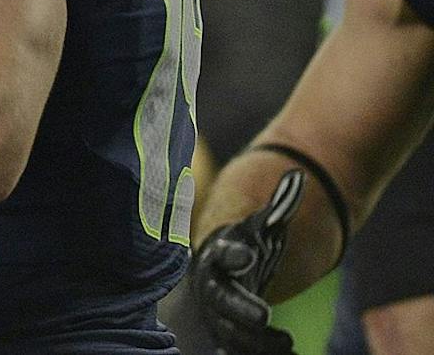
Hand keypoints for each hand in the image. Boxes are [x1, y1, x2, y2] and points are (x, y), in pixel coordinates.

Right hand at [190, 170, 303, 353]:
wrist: (223, 276)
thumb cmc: (245, 247)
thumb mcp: (262, 227)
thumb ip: (279, 206)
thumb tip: (298, 175)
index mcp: (220, 255)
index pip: (222, 253)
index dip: (231, 254)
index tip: (246, 255)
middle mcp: (213, 286)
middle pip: (221, 300)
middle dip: (239, 308)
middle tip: (263, 316)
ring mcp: (218, 313)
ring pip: (230, 332)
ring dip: (254, 342)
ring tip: (285, 344)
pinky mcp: (229, 335)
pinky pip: (240, 350)